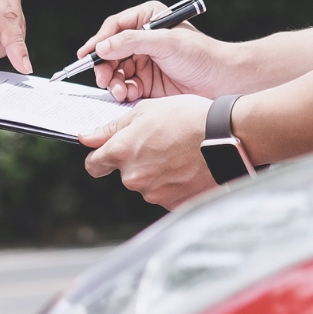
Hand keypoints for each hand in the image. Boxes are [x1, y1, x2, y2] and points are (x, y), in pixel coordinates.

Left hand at [80, 96, 215, 209]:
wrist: (224, 138)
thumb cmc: (188, 119)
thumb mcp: (145, 110)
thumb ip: (112, 128)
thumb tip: (87, 137)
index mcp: (121, 152)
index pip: (93, 165)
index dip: (98, 158)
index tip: (105, 155)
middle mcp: (133, 177)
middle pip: (124, 174)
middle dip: (136, 163)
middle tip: (159, 145)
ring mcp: (153, 193)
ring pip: (147, 185)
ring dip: (156, 173)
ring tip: (177, 154)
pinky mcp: (173, 203)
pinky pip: (166, 195)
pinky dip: (173, 184)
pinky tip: (186, 168)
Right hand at [82, 0, 231, 102]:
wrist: (223, 80)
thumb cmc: (200, 55)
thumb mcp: (164, 42)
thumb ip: (131, 42)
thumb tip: (102, 47)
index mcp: (148, 18)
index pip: (115, 27)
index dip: (98, 41)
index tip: (86, 55)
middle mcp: (144, 38)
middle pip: (111, 52)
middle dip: (105, 67)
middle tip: (104, 80)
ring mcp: (145, 61)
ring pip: (117, 71)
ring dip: (114, 82)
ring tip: (120, 91)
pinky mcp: (149, 83)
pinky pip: (127, 87)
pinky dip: (124, 92)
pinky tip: (128, 96)